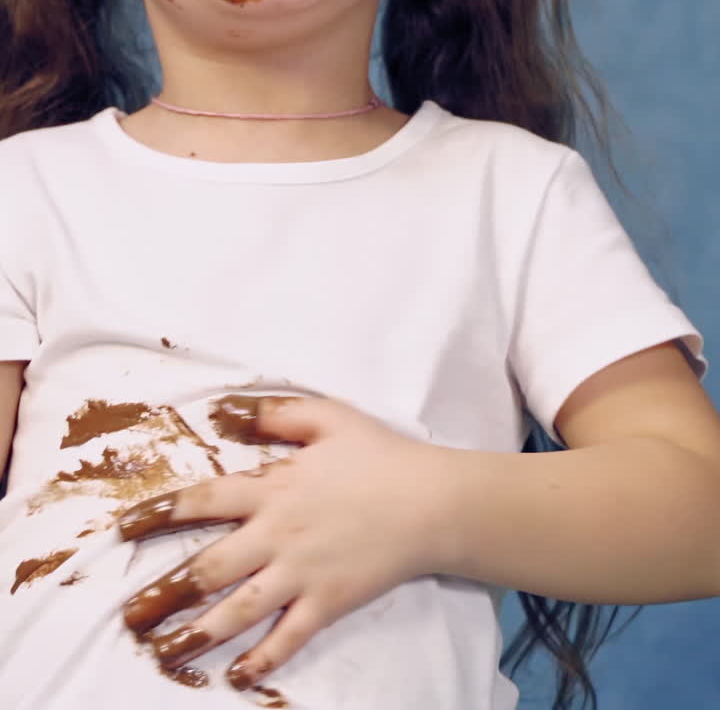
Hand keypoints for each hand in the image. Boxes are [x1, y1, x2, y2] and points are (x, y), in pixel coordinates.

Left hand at [118, 396, 440, 689]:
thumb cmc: (379, 455)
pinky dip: (261, 659)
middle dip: (163, 592)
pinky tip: (235, 677)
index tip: (123, 530)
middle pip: (209, 567)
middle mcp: (279, 533)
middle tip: (129, 614)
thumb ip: (275, 415)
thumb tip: (226, 414)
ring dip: (196, 634)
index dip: (159, 515)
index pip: (204, 501)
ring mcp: (302, 573)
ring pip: (238, 610)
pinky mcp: (328, 602)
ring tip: (162, 652)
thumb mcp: (328, 417)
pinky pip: (288, 638)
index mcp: (274, 487)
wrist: (432, 501)